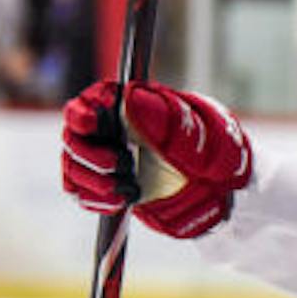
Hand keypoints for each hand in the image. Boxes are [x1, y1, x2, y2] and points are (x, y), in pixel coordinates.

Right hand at [61, 81, 251, 237]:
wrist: (223, 193)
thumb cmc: (215, 155)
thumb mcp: (199, 134)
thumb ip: (164, 119)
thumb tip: (130, 97)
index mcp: (133, 108)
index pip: (90, 102)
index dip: (84, 113)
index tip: (93, 124)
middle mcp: (114, 132)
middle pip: (74, 136)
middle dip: (89, 154)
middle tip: (120, 164)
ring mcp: (107, 160)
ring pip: (74, 167)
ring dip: (94, 180)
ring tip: (126, 188)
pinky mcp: (108, 187)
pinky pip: (82, 194)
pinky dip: (96, 200)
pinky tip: (121, 200)